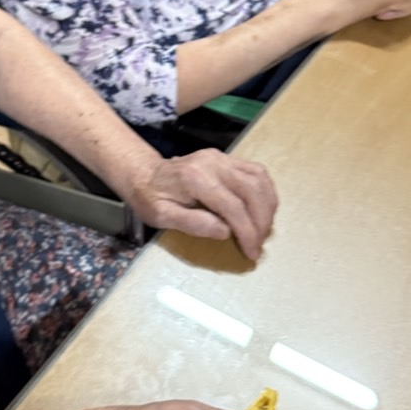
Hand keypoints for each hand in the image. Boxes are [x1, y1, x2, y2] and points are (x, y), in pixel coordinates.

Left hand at [127, 152, 277, 258]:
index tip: (251, 251)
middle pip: (252, 190)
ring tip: (262, 229)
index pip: (232, 206)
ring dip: (267, 207)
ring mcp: (221, 157)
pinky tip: (261, 210)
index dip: (247, 231)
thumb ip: (192, 223)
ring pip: (259, 179)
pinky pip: (256, 172)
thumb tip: (225, 232)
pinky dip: (264, 193)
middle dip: (261, 221)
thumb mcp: (160, 216)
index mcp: (195, 178)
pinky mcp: (226, 158)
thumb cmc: (150, 197)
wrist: (143, 173)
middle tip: (258, 244)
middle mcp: (212, 163)